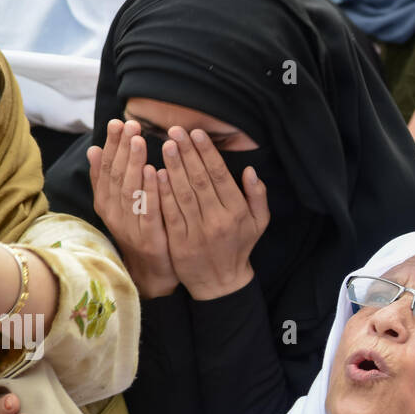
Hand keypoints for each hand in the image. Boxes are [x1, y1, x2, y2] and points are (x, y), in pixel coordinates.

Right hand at [89, 119, 178, 298]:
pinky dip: (149, 191)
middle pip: (115, 176)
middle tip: (130, 124)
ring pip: (129, 191)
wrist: (151, 273)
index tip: (117, 122)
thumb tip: (93, 149)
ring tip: (139, 140)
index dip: (110, 145)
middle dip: (121, 148)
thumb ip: (107, 180)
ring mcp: (130, 226)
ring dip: (133, 164)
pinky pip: (147, 211)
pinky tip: (153, 172)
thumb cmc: (138, 232)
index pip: (105, 170)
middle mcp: (114, 214)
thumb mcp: (119, 206)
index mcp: (106, 204)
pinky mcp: (148, 237)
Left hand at [155, 127, 269, 299]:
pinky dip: (162, 194)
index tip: (197, 134)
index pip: (220, 176)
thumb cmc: (239, 246)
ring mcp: (197, 232)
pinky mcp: (179, 243)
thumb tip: (251, 170)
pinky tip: (155, 175)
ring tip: (165, 145)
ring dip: (173, 168)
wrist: (221, 282)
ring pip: (183, 194)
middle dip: (186, 153)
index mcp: (237, 212)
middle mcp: (218, 220)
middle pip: (199, 181)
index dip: (207, 153)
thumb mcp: (259, 221)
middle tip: (174, 131)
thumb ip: (258, 195)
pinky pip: (169, 214)